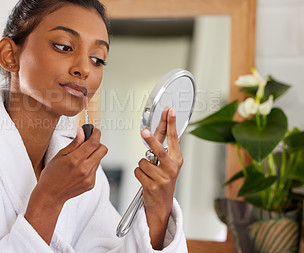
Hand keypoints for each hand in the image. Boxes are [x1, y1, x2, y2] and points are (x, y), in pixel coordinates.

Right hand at [25, 127, 106, 243]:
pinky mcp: (91, 184)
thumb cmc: (51, 174)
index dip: (96, 134)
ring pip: (99, 159)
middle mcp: (84, 169)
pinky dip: (90, 166)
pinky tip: (79, 169)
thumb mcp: (59, 155)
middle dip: (98, 144)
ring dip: (93, 155)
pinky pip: (95, 169)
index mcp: (75, 160)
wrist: (50, 195)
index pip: (93, 143)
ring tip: (79, 159)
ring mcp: (89, 178)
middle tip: (88, 143)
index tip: (95, 130)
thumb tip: (82, 132)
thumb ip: (74, 143)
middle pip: (102, 150)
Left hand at [134, 106, 182, 248]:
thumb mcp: (170, 165)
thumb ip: (168, 147)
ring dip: (142, 166)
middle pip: (159, 150)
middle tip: (143, 131)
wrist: (162, 205)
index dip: (171, 123)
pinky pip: (138, 171)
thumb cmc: (164, 181)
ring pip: (143, 161)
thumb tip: (169, 129)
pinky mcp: (153, 186)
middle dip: (151, 140)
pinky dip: (138, 174)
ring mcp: (163, 178)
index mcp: (177, 160)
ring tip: (149, 173)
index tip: (169, 111)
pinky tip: (146, 180)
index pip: (173, 138)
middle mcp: (172, 168)